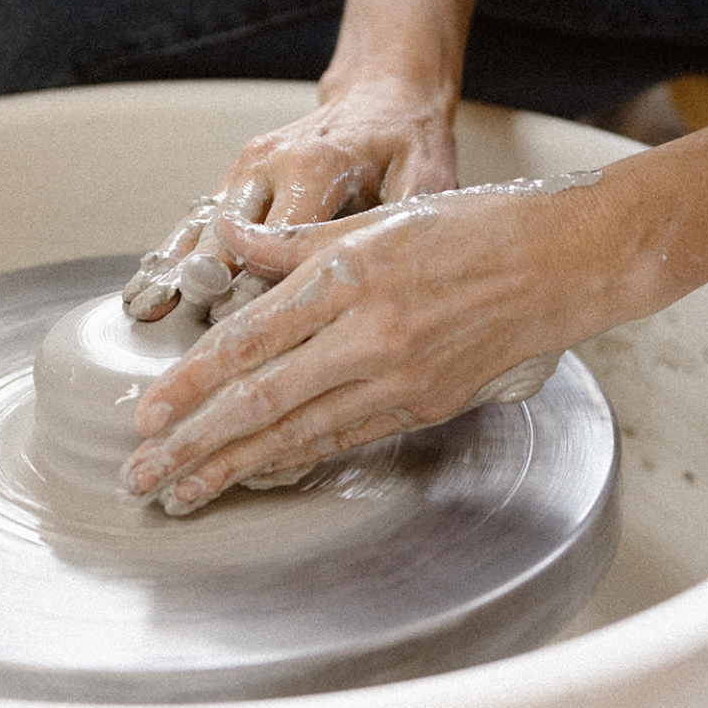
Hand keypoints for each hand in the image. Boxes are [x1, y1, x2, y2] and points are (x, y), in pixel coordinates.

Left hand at [120, 173, 617, 514]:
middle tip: (143, 475)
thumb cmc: (475, 226)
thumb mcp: (375, 215)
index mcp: (348, 275)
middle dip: (195, 443)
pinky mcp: (425, 406)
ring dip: (235, 468)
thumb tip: (227, 243)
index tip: (146, 413)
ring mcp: (399, 378)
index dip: (191, 383)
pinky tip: (259, 476)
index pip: (248, 341)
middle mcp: (368, 333)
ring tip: (185, 492)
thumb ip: (293, 242)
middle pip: (262, 400)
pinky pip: (345, 439)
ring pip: (299, 434)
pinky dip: (295, 461)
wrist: (564, 261)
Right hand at [121, 79, 458, 320]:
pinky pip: (199, 218)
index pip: (276, 245)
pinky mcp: (237, 173)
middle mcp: (271, 163)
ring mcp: (247, 166)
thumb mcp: (426, 176)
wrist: (382, 92)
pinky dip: (174, 256)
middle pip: (226, 241)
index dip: (256, 297)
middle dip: (202, 295)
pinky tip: (148, 292)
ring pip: (201, 228)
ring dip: (173, 274)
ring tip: (143, 317)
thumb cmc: (409, 139)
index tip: (239, 345)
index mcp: (318, 167)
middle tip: (183, 344)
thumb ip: (409, 226)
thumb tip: (407, 280)